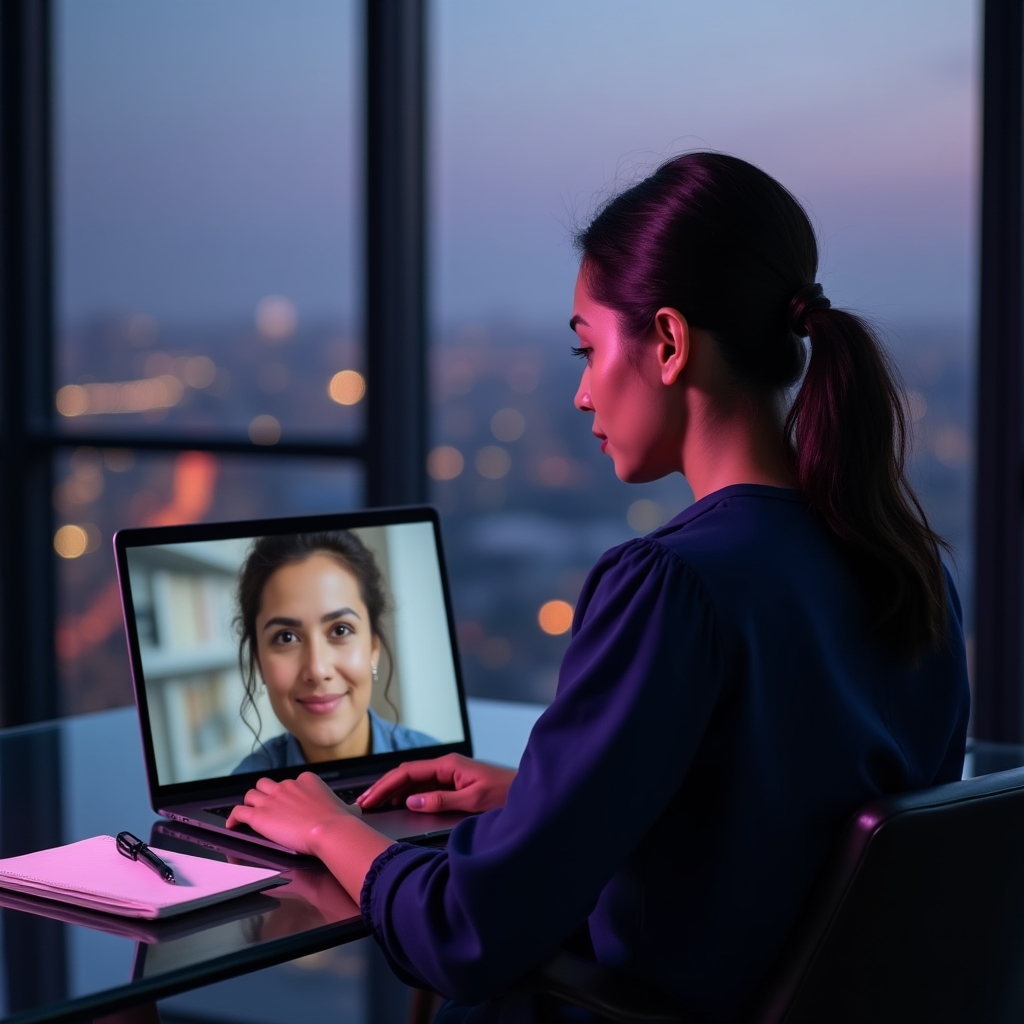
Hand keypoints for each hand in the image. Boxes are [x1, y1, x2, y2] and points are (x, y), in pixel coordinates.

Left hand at [226, 772, 352, 854]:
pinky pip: (238, 812)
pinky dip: (233, 818)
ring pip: (251, 794)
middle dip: (265, 794)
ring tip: (249, 814)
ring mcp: (272, 799)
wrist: (329, 830)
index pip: (291, 782)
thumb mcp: (348, 810)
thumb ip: (348, 808)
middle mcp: (287, 785)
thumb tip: (354, 810)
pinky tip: (233, 825)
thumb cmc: (339, 822)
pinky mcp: (260, 815)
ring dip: (250, 803)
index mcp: (307, 781)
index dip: (287, 794)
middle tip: (267, 807)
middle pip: (267, 784)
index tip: (289, 805)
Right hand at [357, 753, 516, 814]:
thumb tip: (411, 801)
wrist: (527, 796)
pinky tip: (397, 804)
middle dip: (383, 787)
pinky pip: (424, 788)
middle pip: (406, 774)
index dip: (386, 785)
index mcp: (448, 765)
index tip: (370, 798)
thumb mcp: (473, 799)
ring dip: (392, 791)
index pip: (408, 772)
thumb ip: (441, 800)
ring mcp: (449, 775)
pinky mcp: (453, 785)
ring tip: (373, 804)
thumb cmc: (505, 794)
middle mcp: (446, 767)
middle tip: (363, 803)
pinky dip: (406, 795)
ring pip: (413, 781)